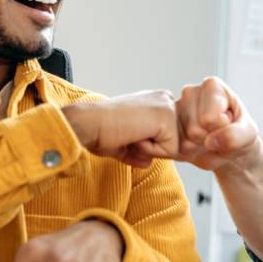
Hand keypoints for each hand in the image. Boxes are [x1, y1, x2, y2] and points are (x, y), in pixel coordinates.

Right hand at [62, 91, 178, 166]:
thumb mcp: (125, 142)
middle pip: (174, 142)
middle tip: (128, 134)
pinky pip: (170, 151)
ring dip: (150, 150)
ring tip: (131, 133)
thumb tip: (148, 162)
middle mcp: (165, 99)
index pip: (169, 137)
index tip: (127, 132)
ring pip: (174, 148)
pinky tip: (134, 134)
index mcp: (157, 101)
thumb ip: (140, 151)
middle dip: (151, 148)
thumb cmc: (100, 131)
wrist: (88, 123)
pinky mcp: (167, 117)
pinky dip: (150, 151)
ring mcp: (168, 106)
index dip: (147, 145)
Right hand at [173, 76, 261, 170]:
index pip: (209, 118)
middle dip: (208, 138)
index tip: (227, 123)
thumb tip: (212, 141)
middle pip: (194, 130)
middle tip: (217, 133)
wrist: (229, 148)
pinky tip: (195, 143)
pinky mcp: (167, 125)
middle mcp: (190, 92)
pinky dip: (187, 152)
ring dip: (198, 146)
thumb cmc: (239, 134)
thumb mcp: (248, 135)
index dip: (221, 128)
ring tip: (207, 137)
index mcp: (212, 86)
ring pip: (182, 140)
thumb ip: (235, 136)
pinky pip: (173, 148)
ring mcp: (176, 108)